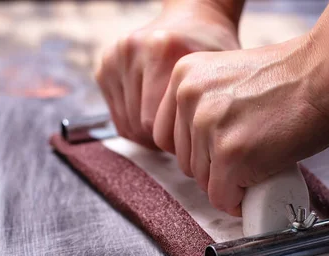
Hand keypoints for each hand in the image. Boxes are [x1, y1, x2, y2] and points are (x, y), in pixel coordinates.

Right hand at [95, 1, 240, 148]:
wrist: (193, 19)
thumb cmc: (212, 52)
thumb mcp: (223, 76)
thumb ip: (213, 112)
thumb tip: (208, 164)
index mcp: (163, 50)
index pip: (156, 124)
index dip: (176, 141)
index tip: (193, 140)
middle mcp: (134, 50)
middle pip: (139, 125)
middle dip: (161, 140)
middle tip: (183, 137)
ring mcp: (116, 57)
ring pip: (127, 124)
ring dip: (149, 135)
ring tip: (171, 127)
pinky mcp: (105, 66)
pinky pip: (118, 117)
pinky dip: (136, 124)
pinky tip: (156, 116)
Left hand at [153, 35, 328, 215]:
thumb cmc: (293, 77)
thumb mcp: (228, 80)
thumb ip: (206, 106)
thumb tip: (199, 149)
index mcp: (184, 76)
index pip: (166, 135)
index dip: (195, 151)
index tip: (218, 152)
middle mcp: (189, 98)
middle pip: (185, 161)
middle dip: (214, 168)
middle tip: (246, 158)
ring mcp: (208, 126)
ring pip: (203, 181)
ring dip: (229, 183)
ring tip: (258, 165)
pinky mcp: (230, 153)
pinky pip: (222, 196)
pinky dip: (238, 200)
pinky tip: (256, 186)